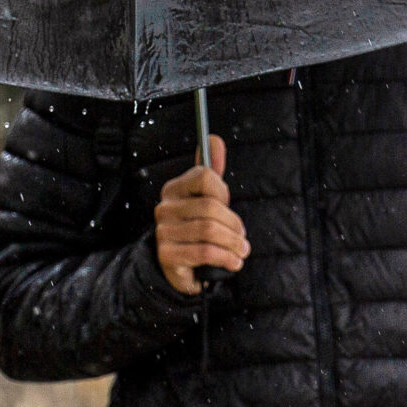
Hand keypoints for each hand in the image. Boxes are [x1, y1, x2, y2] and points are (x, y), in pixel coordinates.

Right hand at [155, 135, 247, 295]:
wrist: (181, 266)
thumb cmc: (198, 228)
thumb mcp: (206, 198)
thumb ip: (211, 170)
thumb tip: (214, 139)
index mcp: (174, 189)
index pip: (203, 176)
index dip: (223, 191)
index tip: (228, 205)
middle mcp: (165, 208)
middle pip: (210, 207)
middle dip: (234, 224)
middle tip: (242, 237)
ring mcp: (164, 231)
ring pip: (209, 231)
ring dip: (233, 243)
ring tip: (241, 250)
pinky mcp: (167, 255)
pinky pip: (204, 252)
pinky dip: (225, 258)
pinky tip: (233, 262)